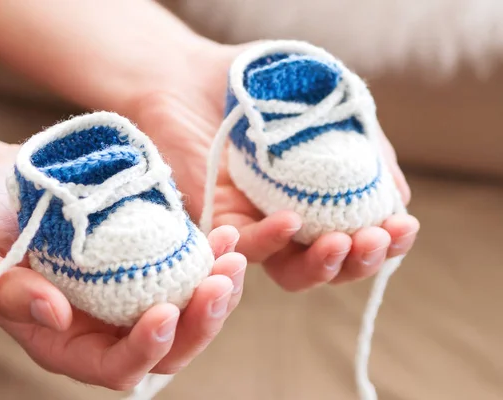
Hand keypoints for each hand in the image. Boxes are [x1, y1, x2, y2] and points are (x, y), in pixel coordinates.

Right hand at [0, 143, 246, 389]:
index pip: (115, 367)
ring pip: (189, 311)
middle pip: (168, 347)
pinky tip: (226, 235)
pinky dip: (212, 257)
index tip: (164, 312)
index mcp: (65, 339)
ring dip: (218, 291)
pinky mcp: (149, 258)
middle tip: (221, 282)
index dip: (144, 350)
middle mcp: (106, 323)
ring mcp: (133, 291)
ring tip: (233, 256)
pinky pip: (189, 269)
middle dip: (200, 323)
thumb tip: (55, 314)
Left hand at [133, 41, 419, 291]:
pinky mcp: (216, 223)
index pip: (362, 237)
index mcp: (321, 199)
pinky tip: (290, 220)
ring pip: (291, 271)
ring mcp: (254, 226)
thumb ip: (366, 154)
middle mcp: (291, 220)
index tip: (404, 226)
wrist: (194, 73)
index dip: (388, 243)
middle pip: (330, 267)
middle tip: (375, 240)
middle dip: (360, 263)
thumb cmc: (265, 87)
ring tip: (344, 243)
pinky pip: (245, 244)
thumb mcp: (330, 110)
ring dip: (323, 267)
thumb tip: (398, 202)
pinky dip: (270, 238)